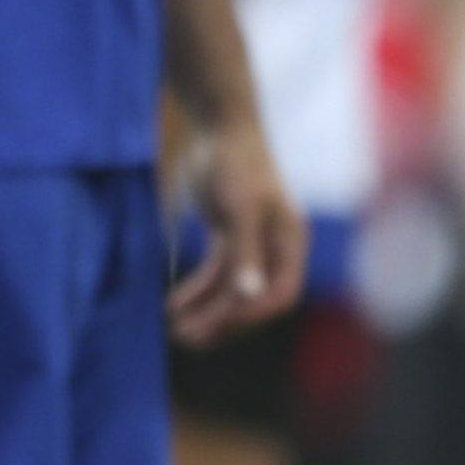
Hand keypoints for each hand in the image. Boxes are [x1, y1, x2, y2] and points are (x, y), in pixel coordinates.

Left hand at [171, 118, 304, 343]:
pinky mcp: (230, 236)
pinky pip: (217, 273)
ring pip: (232, 289)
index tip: (216, 325)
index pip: (280, 295)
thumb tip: (249, 296)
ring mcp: (254, 243)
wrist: (219, 125)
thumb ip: (245, 251)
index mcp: (290, 242)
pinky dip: (198, 290)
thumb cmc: (234, 161)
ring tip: (176, 330)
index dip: (252, 314)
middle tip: (187, 338)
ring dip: (206, 310)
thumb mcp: (239, 205)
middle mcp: (276, 248)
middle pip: (254, 299)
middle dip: (222, 321)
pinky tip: (174, 305)